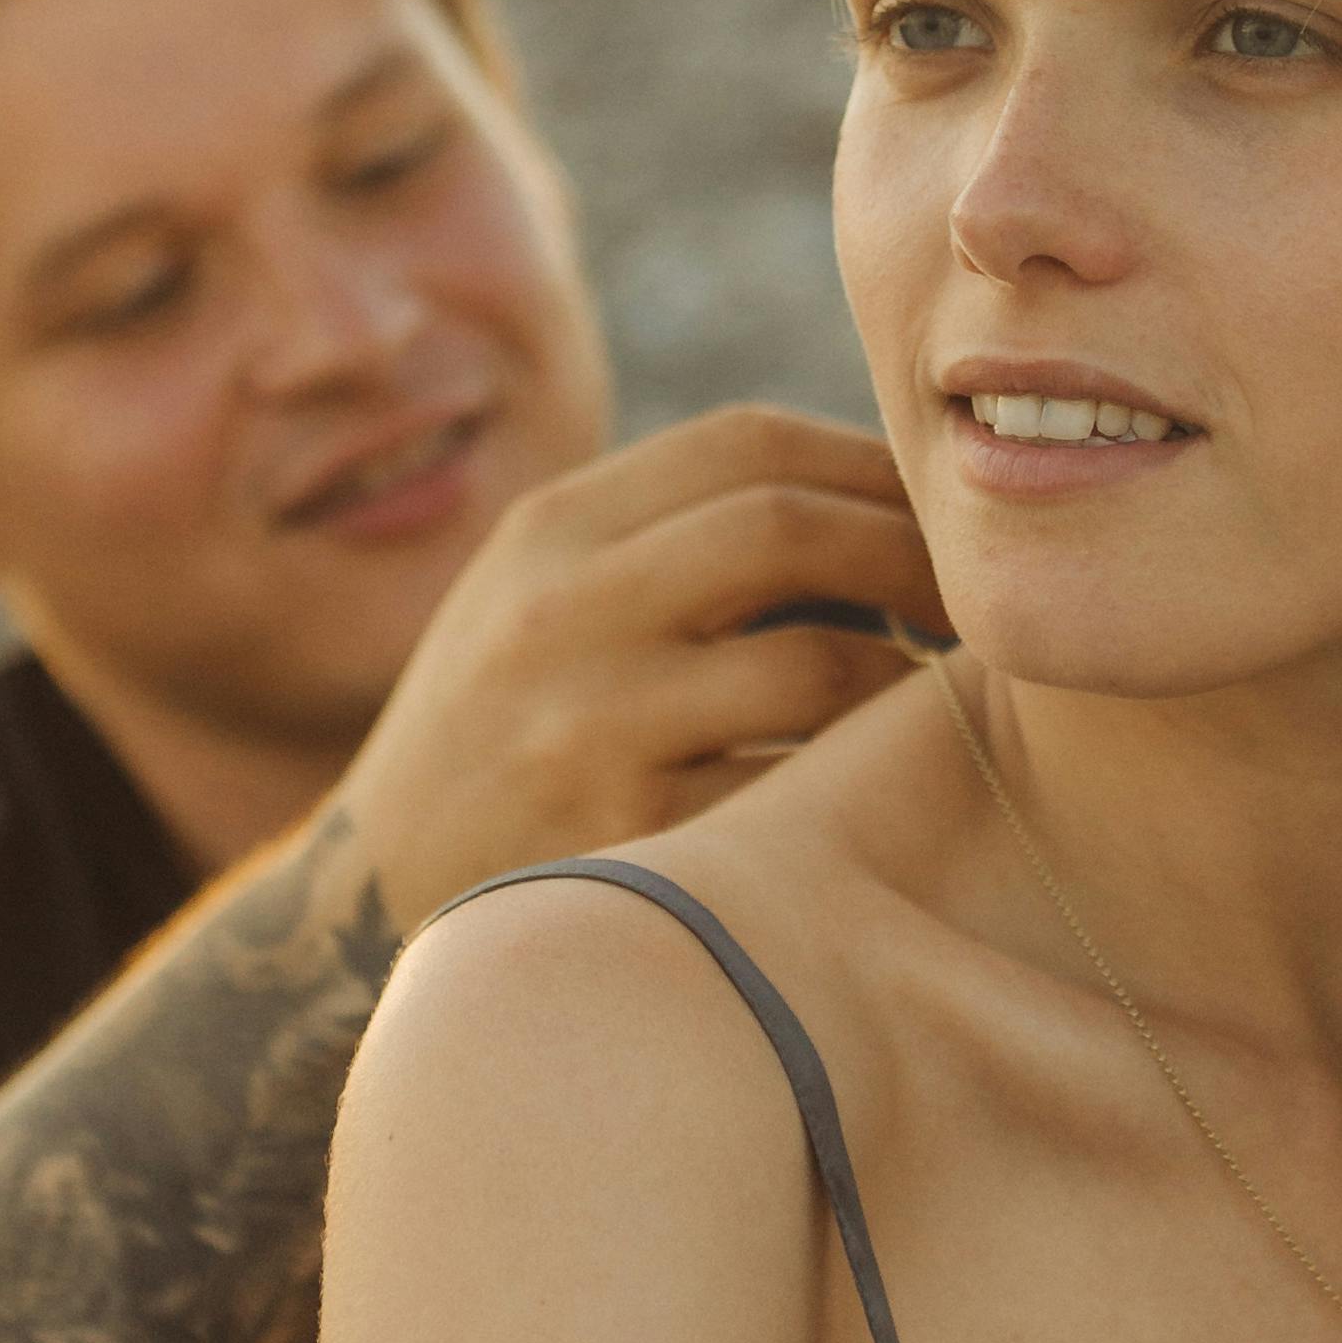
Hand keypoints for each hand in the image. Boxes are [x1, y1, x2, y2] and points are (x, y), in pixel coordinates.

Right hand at [340, 406, 932, 922]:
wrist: (369, 899)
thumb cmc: (502, 731)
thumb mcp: (538, 596)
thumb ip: (668, 535)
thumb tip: (883, 493)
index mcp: (551, 530)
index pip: (748, 443)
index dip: (872, 465)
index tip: (938, 516)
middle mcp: (561, 611)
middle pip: (787, 527)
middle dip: (912, 557)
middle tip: (972, 608)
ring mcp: (589, 727)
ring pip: (819, 666)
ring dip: (908, 683)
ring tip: (934, 704)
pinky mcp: (626, 839)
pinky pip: (799, 792)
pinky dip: (858, 787)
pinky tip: (874, 795)